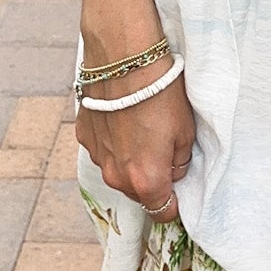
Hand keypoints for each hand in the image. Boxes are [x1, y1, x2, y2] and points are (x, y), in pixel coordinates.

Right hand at [76, 52, 194, 223]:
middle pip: (138, 193)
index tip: (178, 190)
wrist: (124, 59)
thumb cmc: (160, 93)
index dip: (173, 203)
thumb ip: (180, 162)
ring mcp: (97, 156)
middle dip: (152, 180)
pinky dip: (114, 140)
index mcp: (146, 180)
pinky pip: (104, 149)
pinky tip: (123, 117)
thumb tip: (173, 172)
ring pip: (119, 171)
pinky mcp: (84, 135)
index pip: (162, 212)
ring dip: (131, 159)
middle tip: (164, 150)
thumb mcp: (186, 132)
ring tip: (142, 128)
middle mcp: (117, 176)